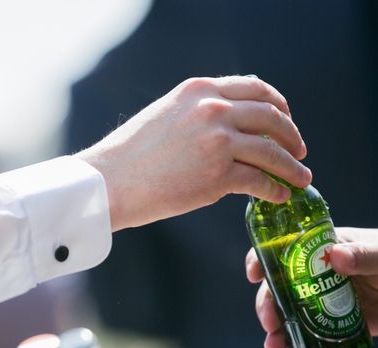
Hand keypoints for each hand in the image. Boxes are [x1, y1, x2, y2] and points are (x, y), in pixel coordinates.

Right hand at [76, 75, 311, 230]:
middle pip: (271, 117)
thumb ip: (196, 114)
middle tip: (299, 151)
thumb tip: (223, 130)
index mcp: (199, 89)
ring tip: (301, 178)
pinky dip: (274, 189)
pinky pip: (259, 181)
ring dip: (292, 166)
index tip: (285, 121)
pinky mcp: (218, 175)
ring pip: (272, 151)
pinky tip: (279, 196)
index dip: (278, 106)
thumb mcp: (164, 115)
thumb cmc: (128, 156)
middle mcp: (213, 109)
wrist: (108, 181)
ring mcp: (218, 141)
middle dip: (292, 135)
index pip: (254, 89)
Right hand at [246, 227, 377, 347]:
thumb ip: (363, 255)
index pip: (283, 250)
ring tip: (275, 346)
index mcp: (323, 251)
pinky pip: (314, 338)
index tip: (254, 275)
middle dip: (268, 306)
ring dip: (278, 331)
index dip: (263, 260)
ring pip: (291, 315)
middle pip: (280, 288)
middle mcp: (318, 276)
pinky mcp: (339, 324)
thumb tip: (333, 257)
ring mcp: (326, 301)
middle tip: (269, 323)